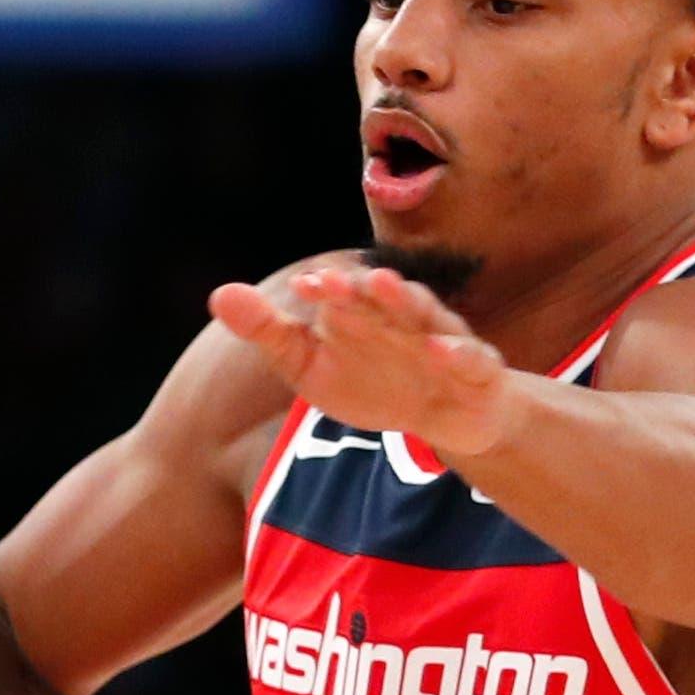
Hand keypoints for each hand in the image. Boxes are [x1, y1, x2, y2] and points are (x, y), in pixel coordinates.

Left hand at [210, 264, 523, 463]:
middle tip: (336, 278)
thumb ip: (270, 333)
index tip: (303, 287)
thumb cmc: (373, 381)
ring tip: (384, 285)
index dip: (326, 291)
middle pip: (382, 299)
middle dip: (360, 287)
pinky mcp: (476, 371)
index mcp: (364, 314)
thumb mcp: (311, 364)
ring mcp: (443, 341)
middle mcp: (404, 319)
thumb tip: (219, 294)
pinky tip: (441, 351)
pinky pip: (470, 359)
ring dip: (405, 300)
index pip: (343, 296)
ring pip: (427, 316)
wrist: (446, 415)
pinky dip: (458, 353)